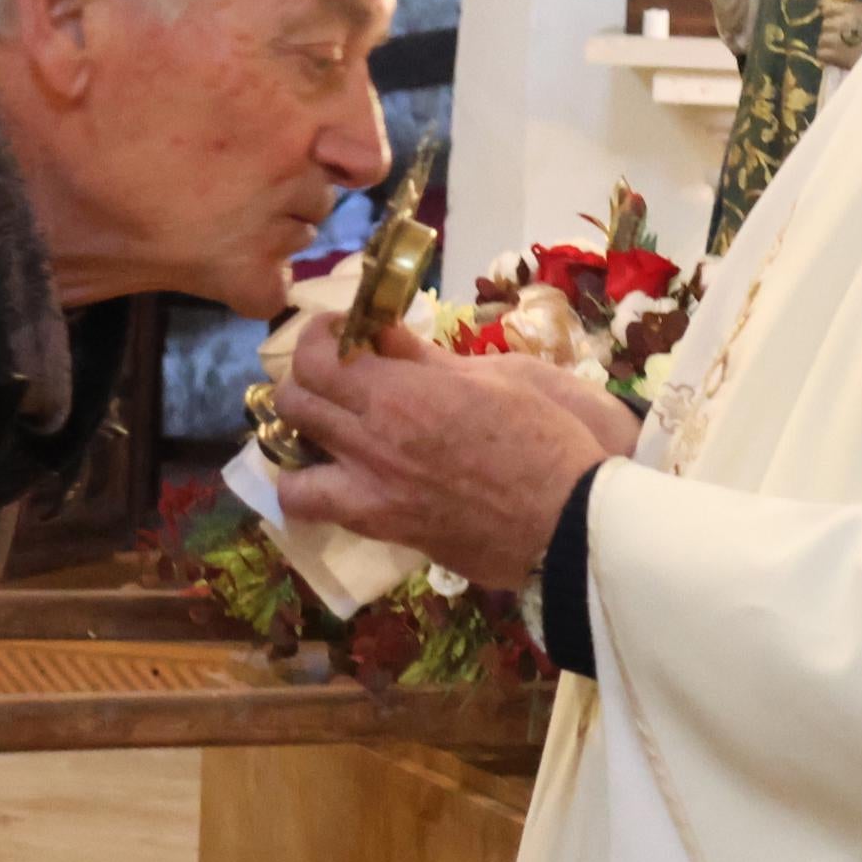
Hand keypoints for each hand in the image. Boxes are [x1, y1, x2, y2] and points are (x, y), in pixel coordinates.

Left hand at [269, 323, 617, 596]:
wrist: (571, 523)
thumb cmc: (547, 439)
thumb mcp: (493, 377)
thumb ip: (424, 358)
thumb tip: (382, 331)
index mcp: (399, 396)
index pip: (316, 355)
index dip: (318, 336)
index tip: (341, 332)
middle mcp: (369, 443)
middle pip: (294, 400)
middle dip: (308, 378)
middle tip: (337, 375)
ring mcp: (369, 492)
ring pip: (289, 461)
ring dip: (299, 438)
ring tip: (329, 429)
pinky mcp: (381, 530)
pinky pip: (314, 507)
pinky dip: (310, 491)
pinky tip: (335, 478)